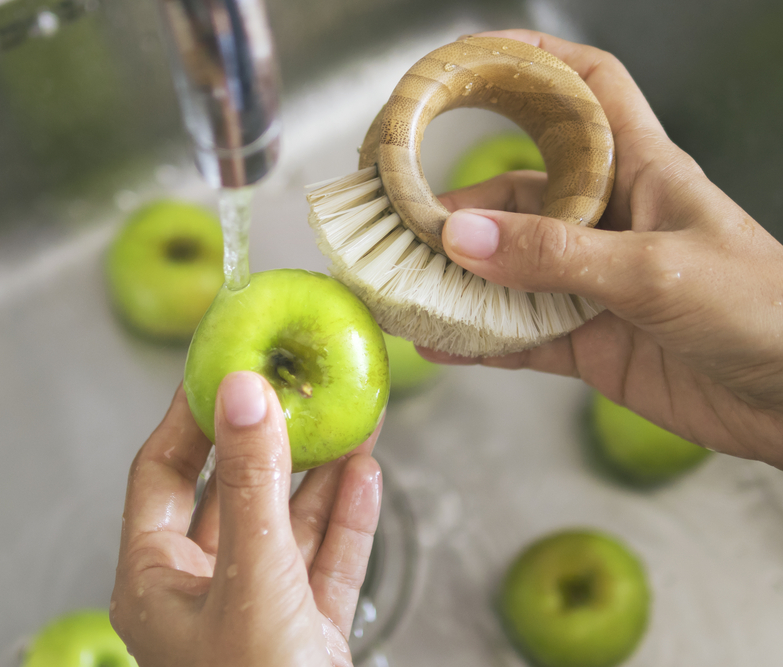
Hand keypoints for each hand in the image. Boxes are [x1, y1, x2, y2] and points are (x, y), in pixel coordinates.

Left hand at [110, 373, 382, 666]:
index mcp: (155, 584)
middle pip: (231, 494)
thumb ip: (250, 485)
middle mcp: (201, 594)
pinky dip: (345, 522)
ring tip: (348, 422)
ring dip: (319, 477)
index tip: (220, 368)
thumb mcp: (251, 578)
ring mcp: (255, 613)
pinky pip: (325, 564)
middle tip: (291, 389)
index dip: (190, 417)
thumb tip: (243, 394)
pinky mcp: (304, 632)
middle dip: (270, 443)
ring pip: (285, 527)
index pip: (163, 474)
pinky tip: (363, 478)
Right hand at [423, 30, 782, 467]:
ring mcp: (593, 284)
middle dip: (458, 206)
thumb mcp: (655, 269)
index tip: (473, 58)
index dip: (535, 63)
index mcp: (641, 173)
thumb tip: (462, 241)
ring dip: (457, 279)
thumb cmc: (761, 309)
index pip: (588, 91)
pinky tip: (438, 342)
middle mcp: (608, 222)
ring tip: (404, 284)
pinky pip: (517, 335)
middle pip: (518, 195)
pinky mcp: (588, 340)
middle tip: (400, 222)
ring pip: (507, 270)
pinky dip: (476, 340)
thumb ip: (556, 256)